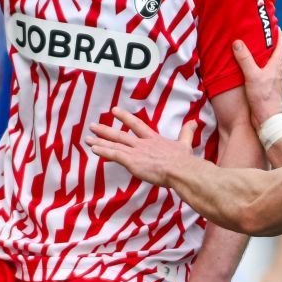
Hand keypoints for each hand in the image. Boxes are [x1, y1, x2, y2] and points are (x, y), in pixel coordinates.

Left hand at [84, 109, 200, 187]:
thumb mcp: (185, 143)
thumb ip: (187, 132)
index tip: (114, 111)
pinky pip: (114, 155)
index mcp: (153, 140)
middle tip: (92, 125)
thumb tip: (194, 122)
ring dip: (99, 142)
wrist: (181, 170)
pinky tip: (94, 149)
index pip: (136, 125)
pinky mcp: (132, 162)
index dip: (124, 118)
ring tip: (87, 139)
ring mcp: (136, 153)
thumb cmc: (184, 161)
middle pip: (120, 135)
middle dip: (105, 130)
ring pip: (114, 145)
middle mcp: (142, 144)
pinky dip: (103, 151)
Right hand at [232, 32, 281, 123]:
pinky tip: (255, 72)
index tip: (273, 25)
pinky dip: (264, 69)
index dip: (278, 33)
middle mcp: (279, 72)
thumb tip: (237, 42)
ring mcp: (276, 82)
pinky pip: (269, 75)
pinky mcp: (271, 90)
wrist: (269, 120)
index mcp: (277, 65)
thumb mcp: (252, 76)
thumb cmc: (263, 98)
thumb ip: (245, 59)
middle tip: (262, 37)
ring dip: (267, 58)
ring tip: (257, 53)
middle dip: (272, 44)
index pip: (281, 44)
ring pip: (274, 65)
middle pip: (278, 53)